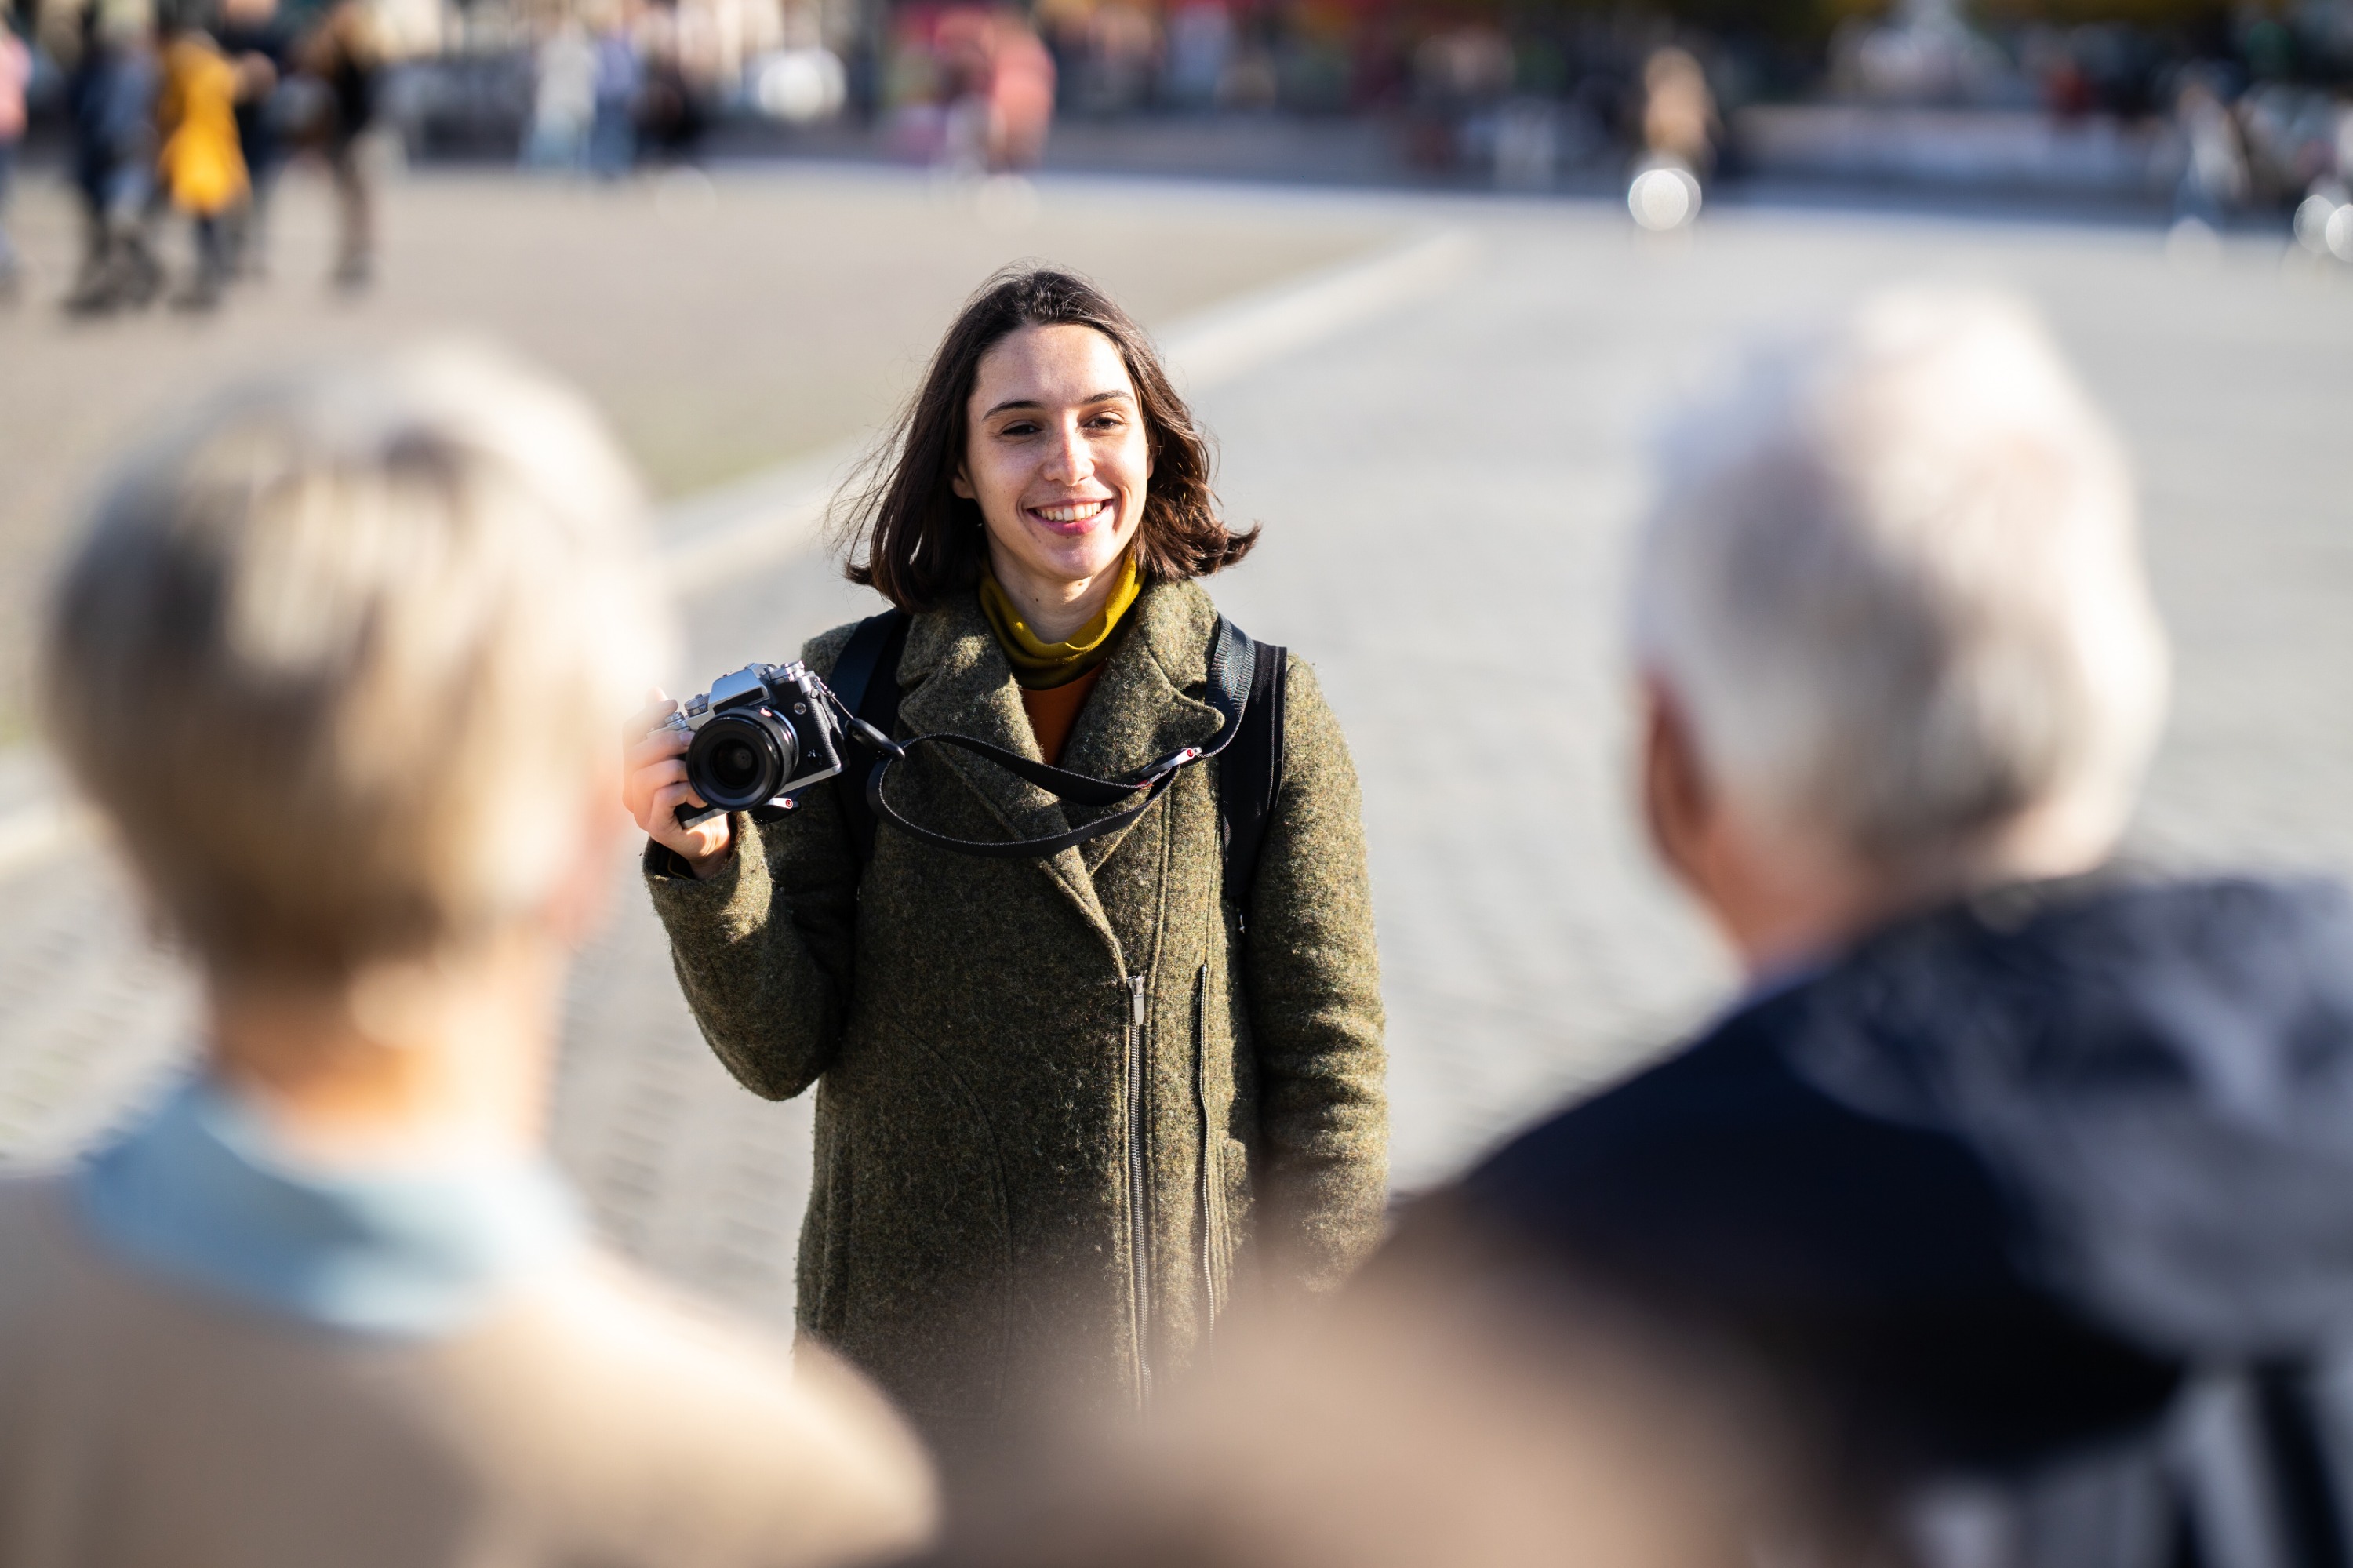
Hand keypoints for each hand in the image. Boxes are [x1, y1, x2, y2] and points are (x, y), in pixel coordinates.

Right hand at [624, 689, 733, 876]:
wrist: (707, 835)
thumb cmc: (692, 796)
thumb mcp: (683, 758)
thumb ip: (667, 729)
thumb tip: (653, 691)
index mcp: (634, 767)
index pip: (628, 733)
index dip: (648, 715)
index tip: (672, 704)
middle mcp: (630, 787)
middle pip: (635, 754)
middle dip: (667, 741)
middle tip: (692, 741)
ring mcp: (639, 808)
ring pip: (645, 778)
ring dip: (676, 769)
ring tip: (694, 775)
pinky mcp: (653, 826)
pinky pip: (661, 800)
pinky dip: (682, 791)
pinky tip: (695, 795)